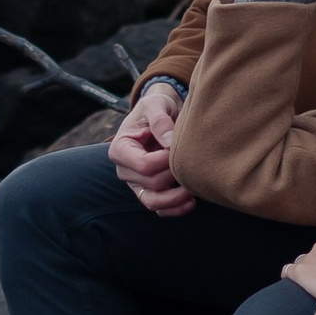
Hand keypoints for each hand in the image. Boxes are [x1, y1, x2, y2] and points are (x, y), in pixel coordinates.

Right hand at [107, 82, 193, 216]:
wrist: (160, 115)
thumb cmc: (156, 107)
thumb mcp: (155, 104)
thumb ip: (160, 120)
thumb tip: (169, 143)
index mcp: (120, 149)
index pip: (143, 165)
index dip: (165, 160)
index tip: (178, 146)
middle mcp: (124, 170)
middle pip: (152, 184)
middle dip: (175, 174)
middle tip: (191, 160)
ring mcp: (136, 184)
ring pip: (154, 202)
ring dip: (176, 198)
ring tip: (195, 188)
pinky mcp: (148, 192)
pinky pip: (160, 209)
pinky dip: (176, 208)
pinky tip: (193, 200)